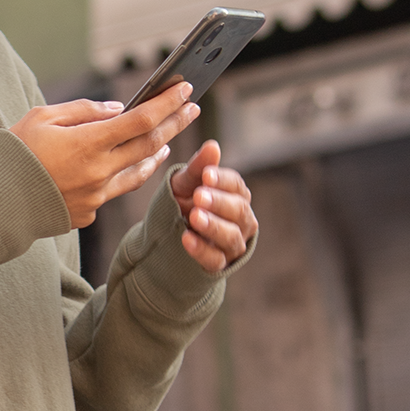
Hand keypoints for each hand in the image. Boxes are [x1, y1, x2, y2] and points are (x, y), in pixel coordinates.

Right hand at [11, 84, 200, 228]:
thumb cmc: (13, 153)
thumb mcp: (42, 117)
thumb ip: (83, 111)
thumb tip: (117, 109)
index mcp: (88, 143)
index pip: (141, 119)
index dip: (166, 104)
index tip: (184, 90)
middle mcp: (99, 171)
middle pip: (149, 144)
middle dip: (174, 123)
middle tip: (191, 109)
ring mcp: (96, 196)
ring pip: (139, 172)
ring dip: (156, 153)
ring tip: (168, 140)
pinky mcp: (88, 212)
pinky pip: (113, 190)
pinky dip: (123, 175)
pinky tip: (126, 166)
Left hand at [169, 139, 256, 273]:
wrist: (167, 236)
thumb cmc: (183, 202)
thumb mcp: (185, 183)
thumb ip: (198, 168)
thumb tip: (212, 146)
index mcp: (236, 196)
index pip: (237, 186)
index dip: (223, 181)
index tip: (206, 174)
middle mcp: (242, 220)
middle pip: (239, 211)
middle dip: (219, 202)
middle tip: (199, 196)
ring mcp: (232, 244)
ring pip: (231, 237)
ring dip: (213, 226)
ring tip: (194, 216)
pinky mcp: (218, 264)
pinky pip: (215, 260)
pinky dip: (201, 250)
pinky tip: (186, 239)